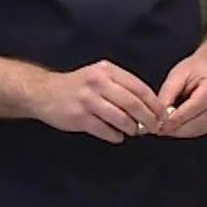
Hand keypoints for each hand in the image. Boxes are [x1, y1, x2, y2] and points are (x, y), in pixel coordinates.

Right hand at [33, 61, 166, 143]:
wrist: (44, 92)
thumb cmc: (78, 86)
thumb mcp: (99, 75)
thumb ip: (122, 86)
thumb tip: (149, 106)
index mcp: (107, 70)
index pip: (139, 88)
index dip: (154, 104)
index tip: (163, 115)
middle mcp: (98, 82)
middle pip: (133, 104)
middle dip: (148, 119)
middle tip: (154, 128)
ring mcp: (87, 100)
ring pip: (121, 118)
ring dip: (132, 128)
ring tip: (134, 131)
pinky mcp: (79, 117)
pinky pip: (105, 130)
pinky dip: (115, 136)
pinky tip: (117, 136)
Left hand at [156, 52, 206, 137]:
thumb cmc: (196, 68)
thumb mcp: (178, 74)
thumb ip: (168, 94)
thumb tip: (159, 115)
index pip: (195, 107)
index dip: (176, 118)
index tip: (160, 124)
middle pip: (199, 122)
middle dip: (177, 128)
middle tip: (159, 130)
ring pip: (201, 129)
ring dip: (182, 132)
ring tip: (166, 129)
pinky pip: (204, 129)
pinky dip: (189, 131)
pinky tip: (177, 127)